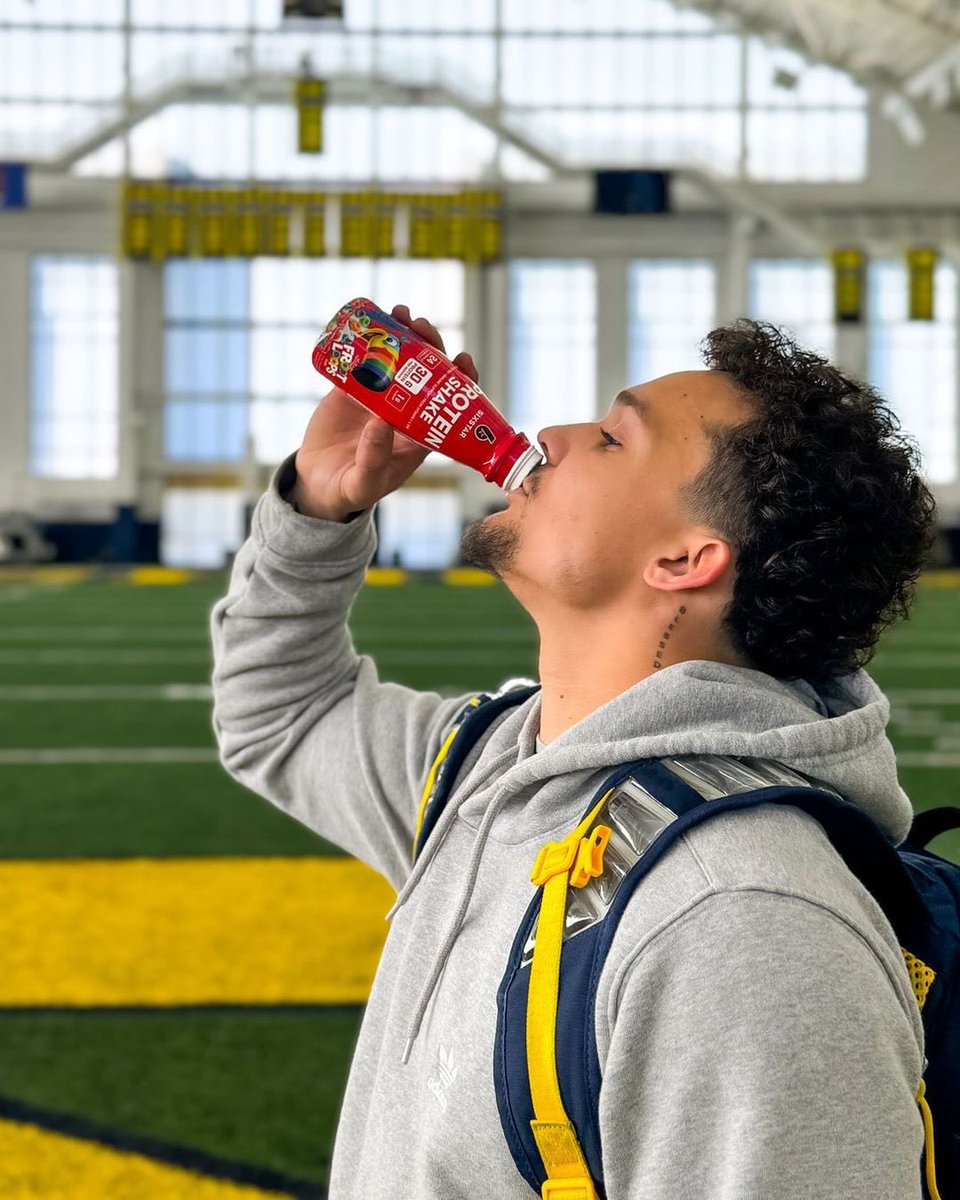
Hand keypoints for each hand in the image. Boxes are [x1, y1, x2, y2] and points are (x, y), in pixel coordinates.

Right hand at [292, 305, 478, 521]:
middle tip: (421, 326)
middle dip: (430, 345)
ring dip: (402, 334)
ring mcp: (378, 397)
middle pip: (425, 372)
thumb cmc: (350, 490)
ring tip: (401, 313)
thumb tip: (382, 422)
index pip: (448, 402)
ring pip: (397, 359)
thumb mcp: (364, 482)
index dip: (460, 379)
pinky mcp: (351, 389)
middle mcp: (404, 410)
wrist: (317, 484)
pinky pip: (362, 359)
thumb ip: (374, 459)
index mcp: (419, 433)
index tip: (462, 358)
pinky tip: (370, 319)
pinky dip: (366, 339)